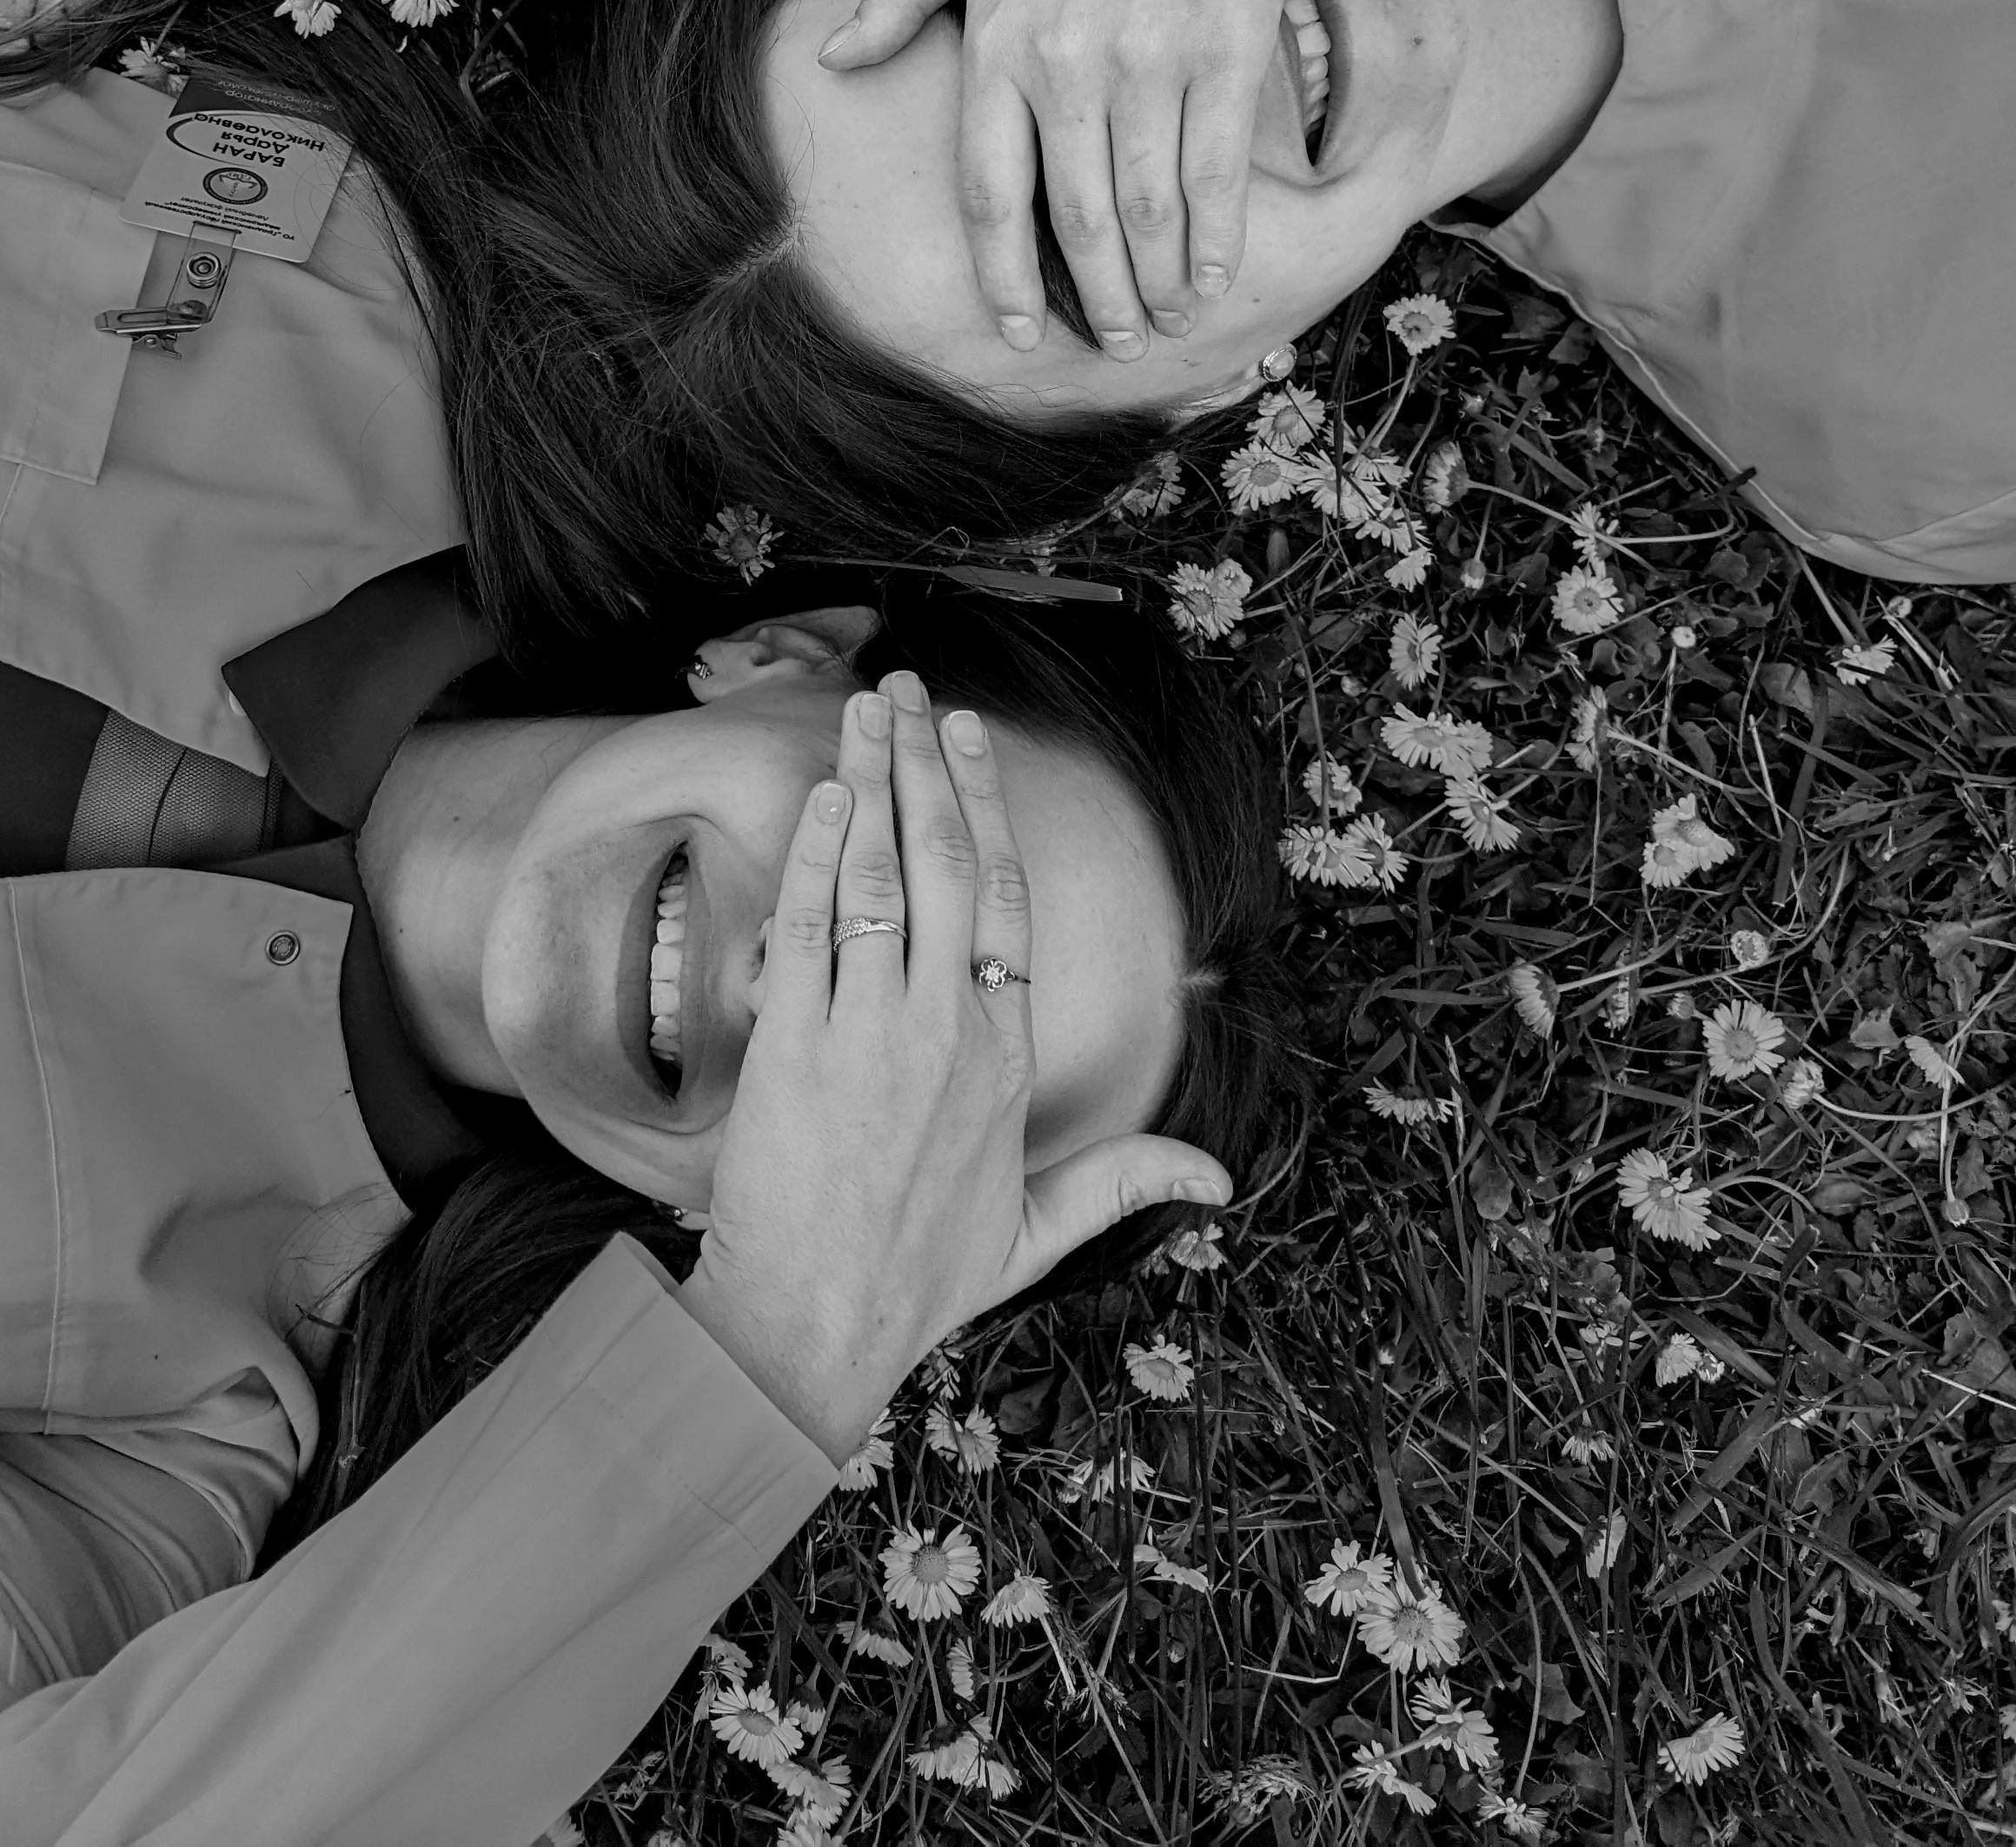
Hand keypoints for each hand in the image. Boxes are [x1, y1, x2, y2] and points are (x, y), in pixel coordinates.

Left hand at [678, 674, 1227, 1462]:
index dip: (991, 810)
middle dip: (928, 763)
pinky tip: (821, 792)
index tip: (970, 741)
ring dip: (871, 780)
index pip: (1012, 905)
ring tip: (863, 709)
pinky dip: (818, 851)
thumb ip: (1121, 1182)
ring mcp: (872, 1032)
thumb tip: (1221, 1178)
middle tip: (911, 686)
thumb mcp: (1033, 1233)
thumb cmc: (913, 1284)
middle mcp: (948, 1030)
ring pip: (882, 876)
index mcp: (1006, 1060)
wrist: (810, 1331)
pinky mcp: (796, 1043)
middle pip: (950, 865)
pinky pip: (811, 924)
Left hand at [817, 0, 1314, 351]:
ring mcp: (1148, 63)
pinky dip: (1216, 238)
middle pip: (1075, 220)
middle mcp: (1065, 66)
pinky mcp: (1225, 53)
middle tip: (1108, 347)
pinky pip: (1215, 173)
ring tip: (1164, 324)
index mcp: (996, 43)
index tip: (1016, 328)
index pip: (989, 191)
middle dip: (1093, 299)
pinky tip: (1217, 276)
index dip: (1002, 272)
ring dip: (1157, 284)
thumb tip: (834, 58)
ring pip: (1147, 210)